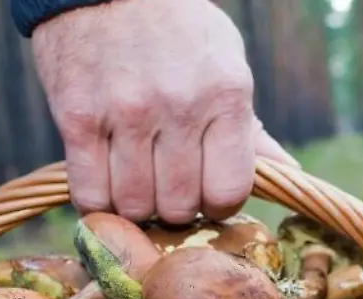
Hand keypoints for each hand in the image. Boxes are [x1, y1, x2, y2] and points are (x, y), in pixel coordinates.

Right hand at [32, 0, 297, 223]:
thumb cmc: (175, 28)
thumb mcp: (226, 64)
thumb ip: (249, 127)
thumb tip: (285, 173)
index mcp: (225, 94)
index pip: (229, 192)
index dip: (218, 204)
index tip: (206, 193)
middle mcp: (178, 106)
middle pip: (179, 206)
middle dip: (175, 207)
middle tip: (167, 185)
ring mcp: (125, 113)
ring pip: (133, 206)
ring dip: (135, 205)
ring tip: (136, 181)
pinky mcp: (77, 118)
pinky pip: (89, 193)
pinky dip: (98, 200)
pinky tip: (105, 182)